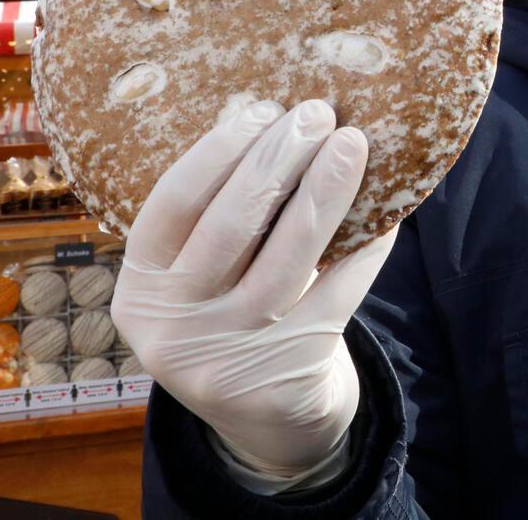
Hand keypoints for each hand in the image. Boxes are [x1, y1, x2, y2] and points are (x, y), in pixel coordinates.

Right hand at [112, 98, 397, 475]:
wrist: (266, 420)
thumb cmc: (235, 317)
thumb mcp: (199, 282)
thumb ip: (218, 222)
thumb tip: (278, 121)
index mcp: (140, 291)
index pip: (172, 206)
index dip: (217, 150)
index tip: (262, 106)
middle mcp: (172, 328)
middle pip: (232, 224)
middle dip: (278, 158)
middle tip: (316, 111)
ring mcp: (227, 355)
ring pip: (289, 256)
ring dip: (326, 190)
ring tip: (352, 144)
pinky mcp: (285, 373)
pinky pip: (337, 292)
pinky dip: (366, 247)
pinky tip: (387, 212)